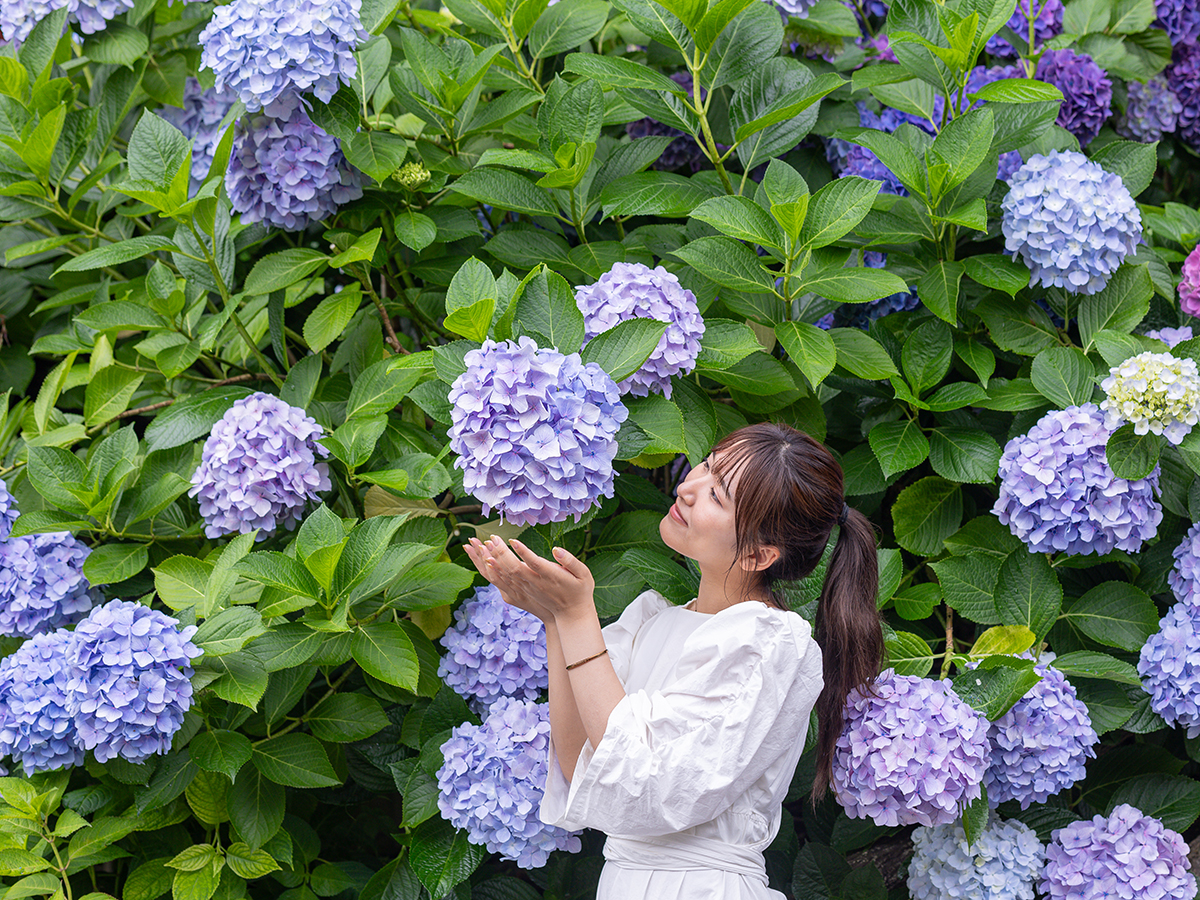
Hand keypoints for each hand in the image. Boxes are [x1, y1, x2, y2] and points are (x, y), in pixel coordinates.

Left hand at [463, 536, 594, 624]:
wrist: (572, 614)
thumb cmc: (580, 591)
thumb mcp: (584, 574)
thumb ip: (570, 561)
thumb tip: (556, 549)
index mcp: (550, 576)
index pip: (534, 563)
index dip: (522, 552)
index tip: (512, 540)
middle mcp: (536, 583)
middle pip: (514, 568)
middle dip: (501, 553)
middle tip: (491, 537)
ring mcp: (527, 589)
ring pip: (506, 575)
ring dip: (493, 560)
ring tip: (483, 545)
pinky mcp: (522, 593)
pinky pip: (504, 582)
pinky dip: (494, 572)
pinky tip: (486, 561)